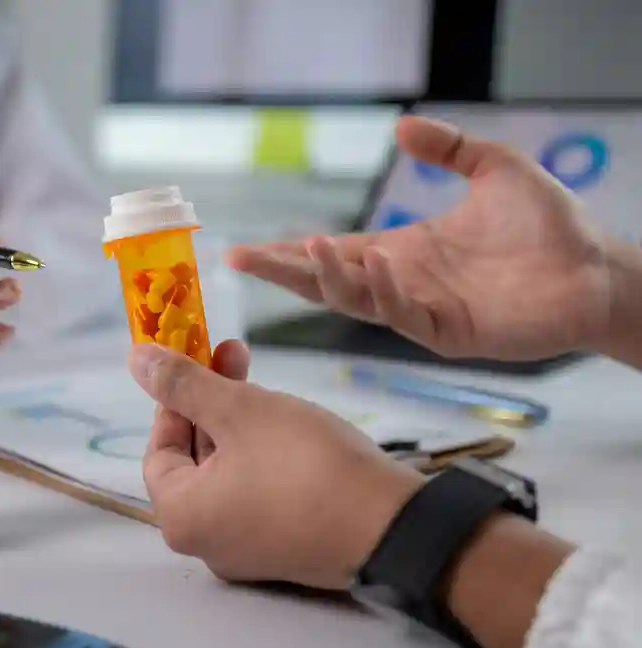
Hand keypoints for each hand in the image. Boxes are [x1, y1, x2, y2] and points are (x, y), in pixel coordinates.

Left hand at [130, 342, 423, 588]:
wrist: (394, 527)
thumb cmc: (304, 464)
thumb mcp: (239, 410)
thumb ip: (183, 383)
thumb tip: (135, 359)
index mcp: (182, 516)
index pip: (158, 450)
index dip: (172, 399)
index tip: (194, 358)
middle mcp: (207, 542)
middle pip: (195, 459)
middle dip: (211, 401)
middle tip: (234, 352)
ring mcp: (250, 549)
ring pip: (230, 472)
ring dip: (239, 423)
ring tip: (265, 381)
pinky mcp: (288, 547)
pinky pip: (260, 493)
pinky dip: (264, 455)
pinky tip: (289, 423)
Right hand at [228, 115, 617, 360]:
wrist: (597, 268)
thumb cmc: (549, 224)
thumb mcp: (494, 168)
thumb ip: (447, 147)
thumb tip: (400, 125)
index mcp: (402, 251)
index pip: (333, 253)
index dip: (289, 253)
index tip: (244, 250)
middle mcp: (402, 283)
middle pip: (327, 281)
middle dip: (284, 272)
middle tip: (242, 259)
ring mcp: (421, 310)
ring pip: (357, 300)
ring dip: (329, 279)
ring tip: (308, 248)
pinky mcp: (448, 332)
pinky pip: (404, 315)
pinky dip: (385, 292)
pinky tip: (376, 263)